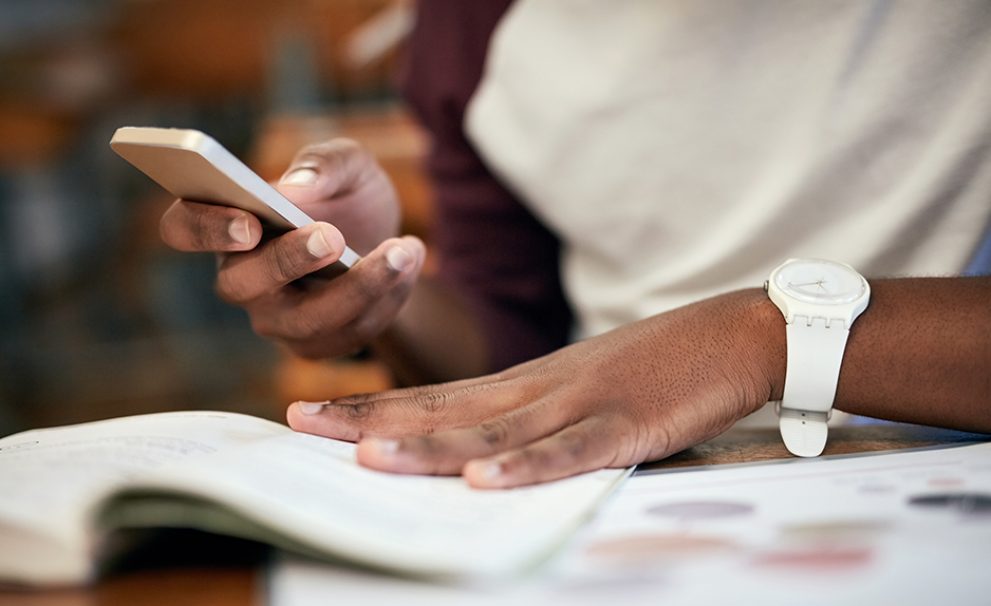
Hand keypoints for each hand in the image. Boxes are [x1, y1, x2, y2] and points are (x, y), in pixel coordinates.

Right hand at [159, 138, 425, 358]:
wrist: (386, 237)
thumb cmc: (348, 195)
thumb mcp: (348, 164)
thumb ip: (324, 163)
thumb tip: (297, 186)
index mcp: (227, 222)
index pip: (183, 229)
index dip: (204, 228)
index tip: (246, 221)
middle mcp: (241, 278)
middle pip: (240, 284)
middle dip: (287, 262)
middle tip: (332, 236)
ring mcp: (276, 319)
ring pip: (305, 321)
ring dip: (359, 286)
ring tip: (402, 249)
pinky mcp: (317, 345)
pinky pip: (349, 333)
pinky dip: (387, 297)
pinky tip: (413, 259)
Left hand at [287, 290, 785, 487]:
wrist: (732, 333)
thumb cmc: (654, 366)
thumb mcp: (580, 386)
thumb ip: (532, 416)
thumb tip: (481, 453)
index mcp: (525, 382)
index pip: (434, 395)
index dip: (371, 406)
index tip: (310, 413)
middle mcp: (538, 390)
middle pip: (442, 408)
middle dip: (368, 420)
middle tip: (299, 423)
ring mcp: (579, 406)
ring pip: (493, 432)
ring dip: (429, 446)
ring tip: (367, 457)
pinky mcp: (627, 426)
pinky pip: (570, 454)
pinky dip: (526, 469)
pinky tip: (486, 481)